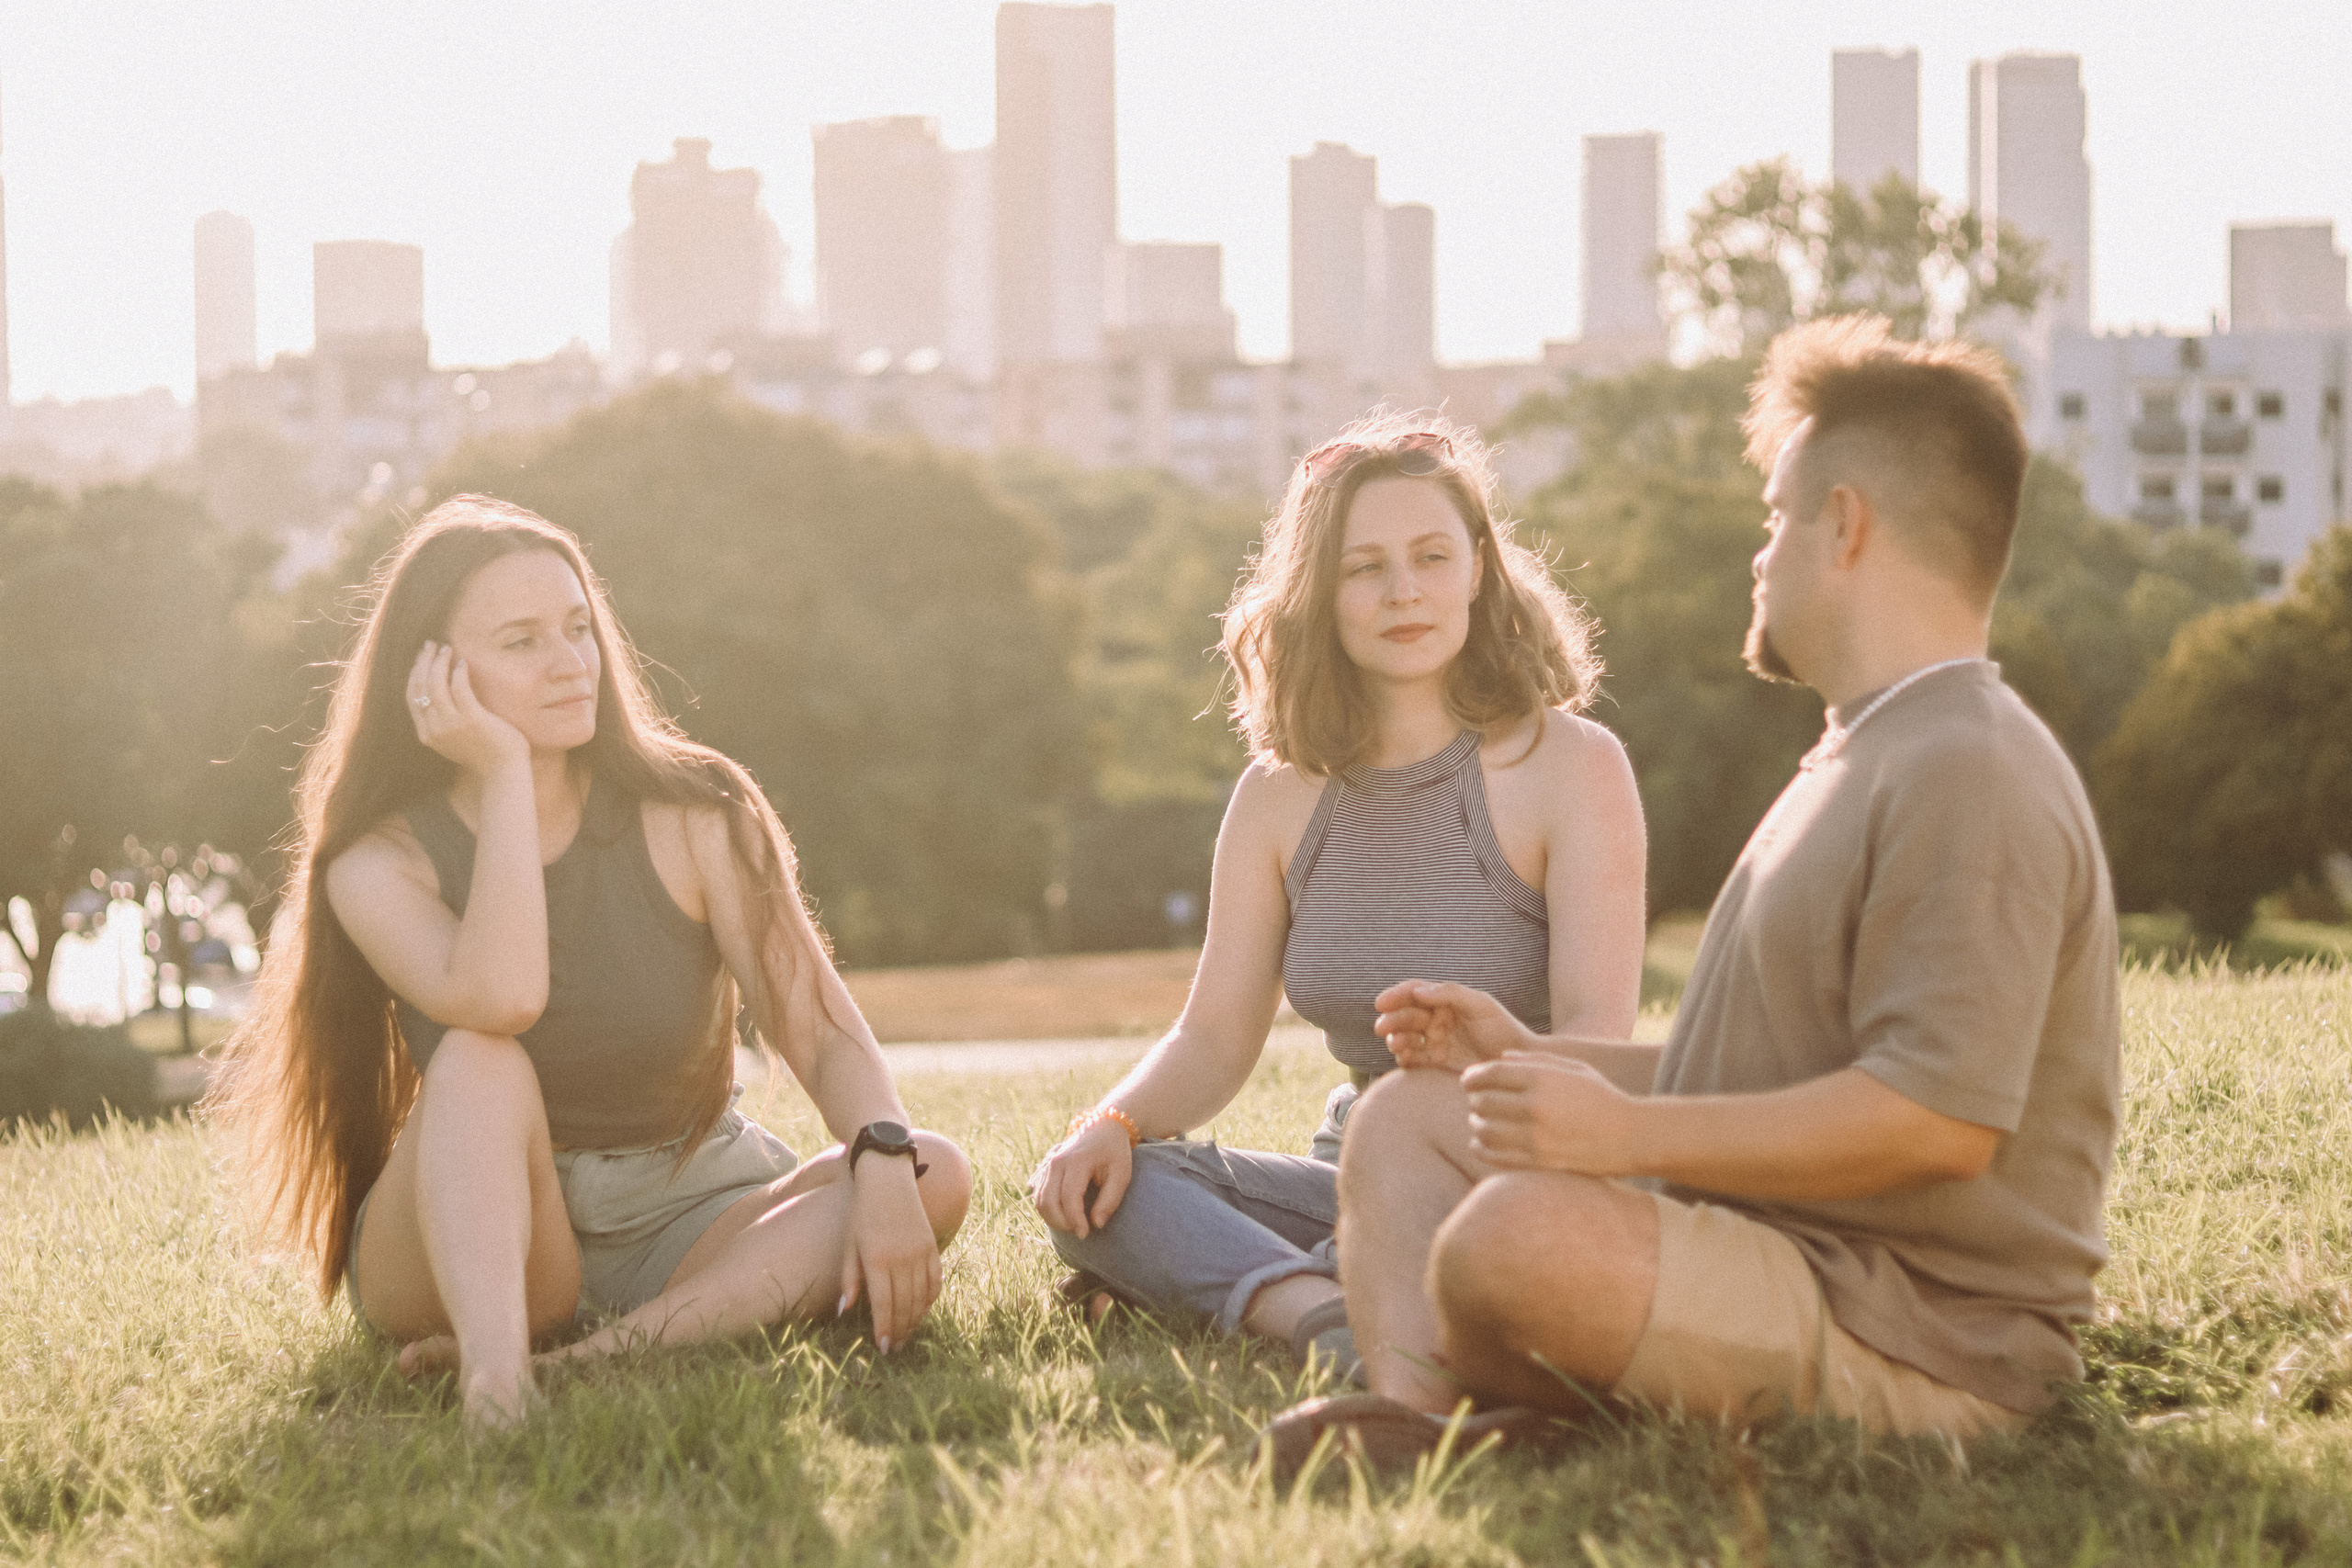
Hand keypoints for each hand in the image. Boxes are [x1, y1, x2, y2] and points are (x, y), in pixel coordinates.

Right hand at [406, 641, 528, 776]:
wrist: (503, 771)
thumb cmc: (484, 752)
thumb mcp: (453, 739)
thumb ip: (442, 720)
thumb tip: (440, 690)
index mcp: (426, 734)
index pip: (411, 696)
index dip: (415, 672)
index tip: (422, 657)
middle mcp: (434, 729)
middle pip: (419, 687)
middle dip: (423, 662)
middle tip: (431, 645)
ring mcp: (451, 725)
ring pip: (435, 685)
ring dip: (439, 662)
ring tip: (446, 648)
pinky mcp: (471, 719)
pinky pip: (459, 688)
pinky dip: (458, 673)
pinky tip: (463, 663)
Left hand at [837, 1155, 940, 1353]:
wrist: (888, 1178)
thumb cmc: (862, 1212)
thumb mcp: (849, 1244)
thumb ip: (850, 1278)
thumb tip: (846, 1311)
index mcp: (878, 1259)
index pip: (884, 1305)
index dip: (884, 1329)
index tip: (883, 1348)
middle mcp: (902, 1258)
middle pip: (905, 1305)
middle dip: (899, 1330)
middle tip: (894, 1348)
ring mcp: (920, 1252)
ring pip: (922, 1297)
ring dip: (915, 1319)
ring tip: (906, 1334)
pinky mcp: (931, 1245)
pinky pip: (935, 1280)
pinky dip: (930, 1298)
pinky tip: (923, 1309)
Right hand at [1027, 1116, 1133, 1238]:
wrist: (1102, 1127)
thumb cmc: (1114, 1152)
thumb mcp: (1121, 1175)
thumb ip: (1110, 1200)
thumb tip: (1096, 1224)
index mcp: (1076, 1161)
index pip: (1069, 1197)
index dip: (1075, 1220)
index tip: (1086, 1233)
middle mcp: (1057, 1162)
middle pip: (1048, 1201)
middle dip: (1061, 1223)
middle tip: (1080, 1231)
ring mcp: (1047, 1165)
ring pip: (1039, 1200)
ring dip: (1053, 1219)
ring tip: (1073, 1225)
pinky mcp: (1044, 1169)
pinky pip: (1038, 1195)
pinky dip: (1048, 1210)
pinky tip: (1064, 1215)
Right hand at [1374, 980, 1533, 1071]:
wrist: (1515, 1064)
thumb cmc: (1503, 1030)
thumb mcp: (1481, 1005)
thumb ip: (1451, 993)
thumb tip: (1419, 991)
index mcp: (1445, 1002)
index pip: (1414, 993)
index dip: (1395, 995)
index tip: (1382, 1003)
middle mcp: (1436, 1020)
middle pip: (1406, 1015)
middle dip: (1392, 1020)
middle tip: (1383, 1028)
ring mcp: (1434, 1042)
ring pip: (1404, 1037)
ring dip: (1395, 1038)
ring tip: (1395, 1044)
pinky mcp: (1434, 1064)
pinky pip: (1411, 1059)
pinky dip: (1403, 1058)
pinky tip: (1403, 1058)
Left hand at [1463, 1051, 1642, 1174]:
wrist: (1631, 1136)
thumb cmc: (1601, 1097)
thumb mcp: (1573, 1067)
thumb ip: (1535, 1060)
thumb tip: (1500, 1058)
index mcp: (1543, 1079)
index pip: (1491, 1074)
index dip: (1473, 1076)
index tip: (1467, 1080)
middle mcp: (1535, 1107)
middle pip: (1483, 1101)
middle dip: (1474, 1099)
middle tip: (1475, 1101)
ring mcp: (1536, 1138)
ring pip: (1484, 1130)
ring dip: (1476, 1124)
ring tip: (1479, 1121)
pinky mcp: (1538, 1163)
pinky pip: (1495, 1157)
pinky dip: (1480, 1149)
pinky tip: (1479, 1144)